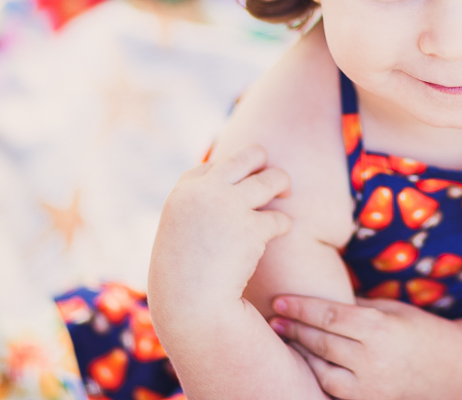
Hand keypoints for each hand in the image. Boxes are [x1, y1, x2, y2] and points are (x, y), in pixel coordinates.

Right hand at [148, 146, 290, 329]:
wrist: (187, 307)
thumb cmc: (180, 278)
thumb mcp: (177, 235)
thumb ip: (195, 211)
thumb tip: (218, 187)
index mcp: (184, 191)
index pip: (215, 166)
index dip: (230, 175)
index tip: (237, 191)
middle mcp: (206, 191)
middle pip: (249, 154)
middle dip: (264, 163)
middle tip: (271, 183)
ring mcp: (229, 207)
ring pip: (274, 178)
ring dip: (283, 186)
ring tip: (284, 197)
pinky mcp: (251, 229)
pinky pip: (280, 219)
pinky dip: (282, 227)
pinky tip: (276, 236)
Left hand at [268, 295, 461, 399]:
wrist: (451, 370)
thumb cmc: (419, 330)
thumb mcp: (390, 310)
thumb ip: (357, 307)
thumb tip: (319, 299)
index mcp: (379, 327)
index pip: (328, 315)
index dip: (300, 308)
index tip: (279, 301)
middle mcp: (372, 358)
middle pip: (320, 341)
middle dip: (293, 328)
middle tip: (273, 319)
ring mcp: (370, 385)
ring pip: (321, 368)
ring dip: (300, 351)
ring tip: (285, 337)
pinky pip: (332, 388)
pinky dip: (316, 373)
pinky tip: (307, 361)